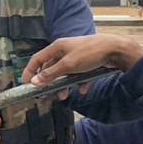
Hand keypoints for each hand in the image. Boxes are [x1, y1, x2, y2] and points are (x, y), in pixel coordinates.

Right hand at [22, 35, 142, 85]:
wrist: (116, 49)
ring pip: (65, 73)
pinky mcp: (88, 62)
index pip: (37, 59)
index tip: (26, 83)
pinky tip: (83, 90)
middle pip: (51, 68)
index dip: (30, 71)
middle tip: (45, 93)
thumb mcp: (68, 65)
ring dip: (64, 85)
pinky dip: (80, 83)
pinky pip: (79, 74)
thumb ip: (50, 74)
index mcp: (57, 47)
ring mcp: (77, 56)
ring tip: (64, 95)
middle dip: (49, 82)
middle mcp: (65, 50)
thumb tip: (34, 82)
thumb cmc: (91, 52)